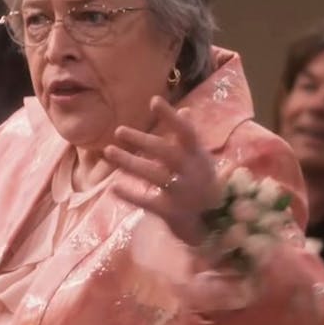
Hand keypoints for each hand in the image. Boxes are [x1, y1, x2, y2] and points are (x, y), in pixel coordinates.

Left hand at [104, 96, 219, 245]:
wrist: (214, 224)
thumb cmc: (202, 184)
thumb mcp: (200, 160)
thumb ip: (189, 137)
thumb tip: (184, 110)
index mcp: (198, 156)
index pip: (186, 132)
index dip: (171, 116)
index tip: (153, 101)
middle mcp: (192, 172)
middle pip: (166, 153)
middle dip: (142, 140)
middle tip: (118, 131)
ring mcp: (182, 193)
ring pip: (154, 175)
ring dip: (130, 162)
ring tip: (108, 152)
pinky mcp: (172, 212)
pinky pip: (148, 202)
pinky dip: (131, 195)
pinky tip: (113, 187)